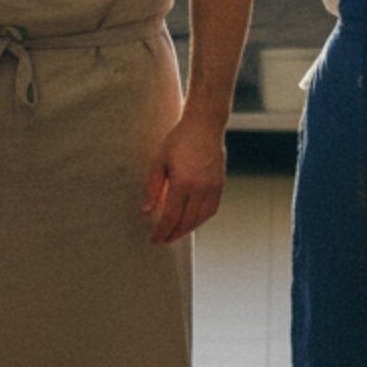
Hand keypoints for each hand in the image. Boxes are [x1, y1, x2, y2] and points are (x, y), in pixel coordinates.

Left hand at [143, 114, 226, 244]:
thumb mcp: (159, 161)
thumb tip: (147, 210)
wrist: (204, 126)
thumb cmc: (178, 140)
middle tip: (162, 241)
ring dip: (187, 230)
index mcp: (183, 183)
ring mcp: (212, 188)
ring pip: (200, 219)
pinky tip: (191, 221)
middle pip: (186, 222)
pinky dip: (200, 220)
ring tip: (175, 233)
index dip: (161, 231)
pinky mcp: (220, 185)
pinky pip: (211, 210)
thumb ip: (153, 188)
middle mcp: (200, 189)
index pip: (171, 217)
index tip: (154, 239)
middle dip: (173, 234)